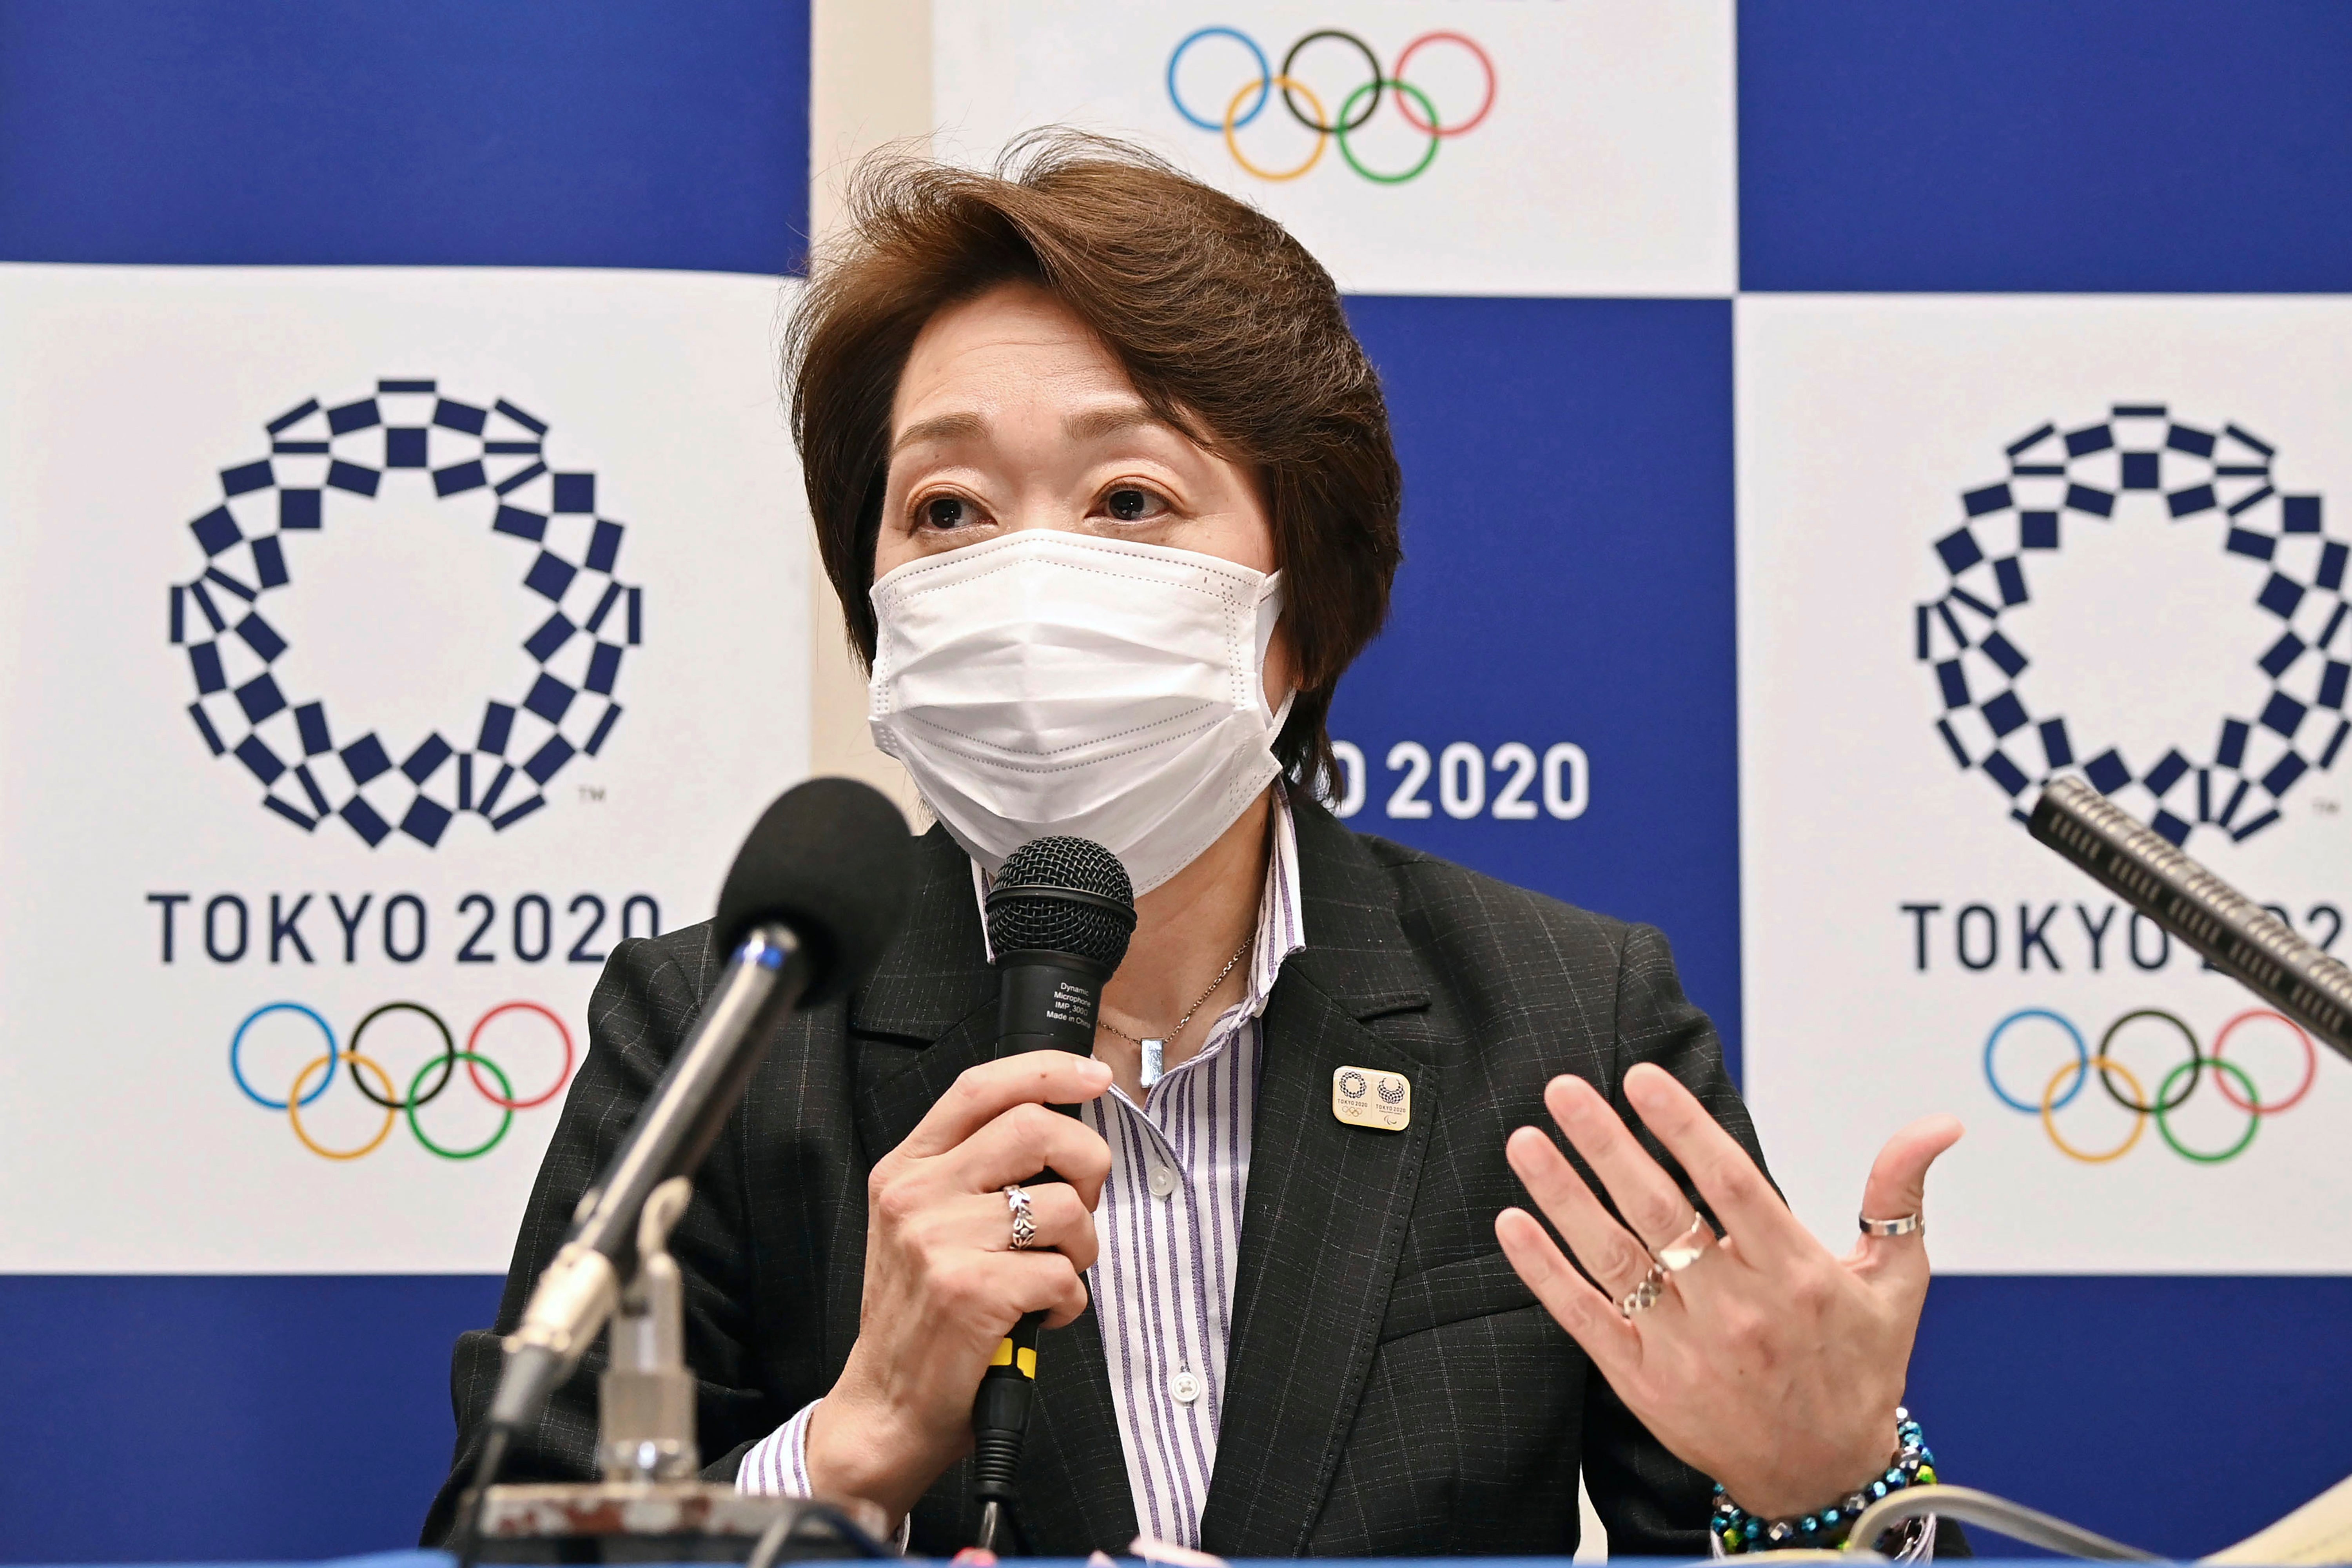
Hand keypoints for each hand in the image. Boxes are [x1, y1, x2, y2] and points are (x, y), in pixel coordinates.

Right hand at [807, 1050, 1115, 1521]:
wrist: (887, 1405)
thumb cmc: (920, 1316)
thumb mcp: (924, 1225)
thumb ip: (974, 1171)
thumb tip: (1060, 1129)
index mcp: (907, 1169)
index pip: (981, 1088)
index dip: (1048, 1071)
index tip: (1094, 1077)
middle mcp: (917, 1196)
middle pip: (1036, 1128)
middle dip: (1087, 1163)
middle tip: (1080, 1207)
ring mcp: (940, 1242)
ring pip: (1065, 1207)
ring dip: (1083, 1247)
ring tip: (1054, 1274)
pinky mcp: (970, 1291)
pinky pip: (1063, 1276)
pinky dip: (1070, 1301)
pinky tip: (1039, 1315)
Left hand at [1495, 1063, 1962, 1519]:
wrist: (1826, 1477)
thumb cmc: (1857, 1367)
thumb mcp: (1895, 1281)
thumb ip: (1899, 1194)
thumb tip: (1937, 1125)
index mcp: (1797, 1275)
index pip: (1731, 1182)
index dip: (1683, 1126)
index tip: (1640, 1079)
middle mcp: (1738, 1309)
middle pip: (1660, 1211)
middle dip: (1606, 1144)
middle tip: (1564, 1090)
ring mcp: (1686, 1348)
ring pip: (1614, 1257)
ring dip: (1563, 1195)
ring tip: (1526, 1141)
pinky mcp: (1645, 1383)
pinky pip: (1585, 1317)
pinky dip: (1544, 1271)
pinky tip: (1513, 1224)